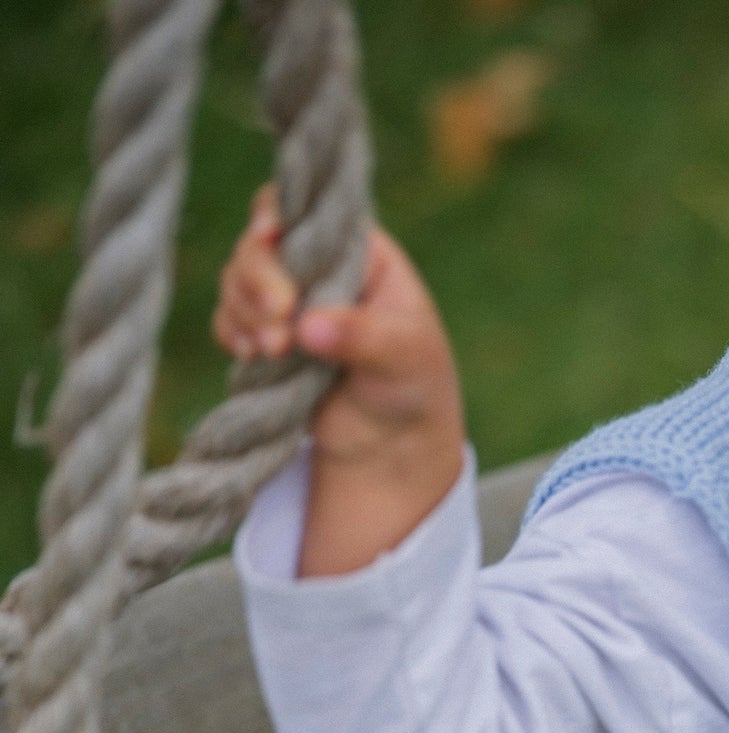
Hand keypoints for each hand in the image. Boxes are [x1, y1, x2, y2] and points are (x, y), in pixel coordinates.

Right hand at [214, 185, 466, 573]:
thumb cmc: (413, 385)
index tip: (268, 238)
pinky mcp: (267, 337)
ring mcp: (288, 300)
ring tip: (274, 351)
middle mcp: (317, 267)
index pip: (308, 210)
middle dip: (260, 280)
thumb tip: (308, 325)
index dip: (277, 214)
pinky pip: (231, 321)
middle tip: (280, 322)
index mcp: (357, 250)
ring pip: (239, 281)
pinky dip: (233, 333)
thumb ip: (362, 335)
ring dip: (245, 311)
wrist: (392, 442)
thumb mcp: (404, 356)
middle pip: (261, 244)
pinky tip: (250, 356)